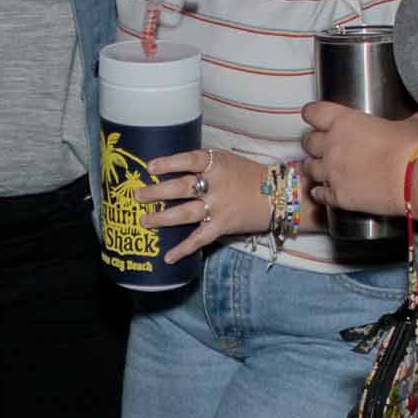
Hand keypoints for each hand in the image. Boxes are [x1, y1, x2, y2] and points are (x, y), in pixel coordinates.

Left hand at [146, 145, 266, 262]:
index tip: (150, 167)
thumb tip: (173, 165)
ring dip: (162, 218)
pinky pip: (199, 239)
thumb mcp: (227, 160)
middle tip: (138, 195)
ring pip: (185, 213)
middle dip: (156, 192)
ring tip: (144, 220)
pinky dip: (183, 249)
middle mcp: (216, 185)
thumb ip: (204, 163)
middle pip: (181, 188)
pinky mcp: (222, 226)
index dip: (169, 163)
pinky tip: (167, 257)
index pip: (189, 160)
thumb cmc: (249, 175)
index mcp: (217, 164)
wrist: (278, 196)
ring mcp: (219, 207)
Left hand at [302, 101, 417, 223]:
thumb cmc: (414, 149)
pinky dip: (320, 192)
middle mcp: (333, 146)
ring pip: (309, 168)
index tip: (314, 116)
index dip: (312, 114)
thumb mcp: (412, 124)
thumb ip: (405, 120)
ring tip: (323, 169)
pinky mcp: (338, 196)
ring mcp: (332, 172)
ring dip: (315, 167)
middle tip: (322, 145)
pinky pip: (319, 193)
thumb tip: (417, 118)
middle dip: (313, 142)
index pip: (314, 113)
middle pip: (308, 141)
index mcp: (345, 122)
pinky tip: (325, 191)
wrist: (416, 180)